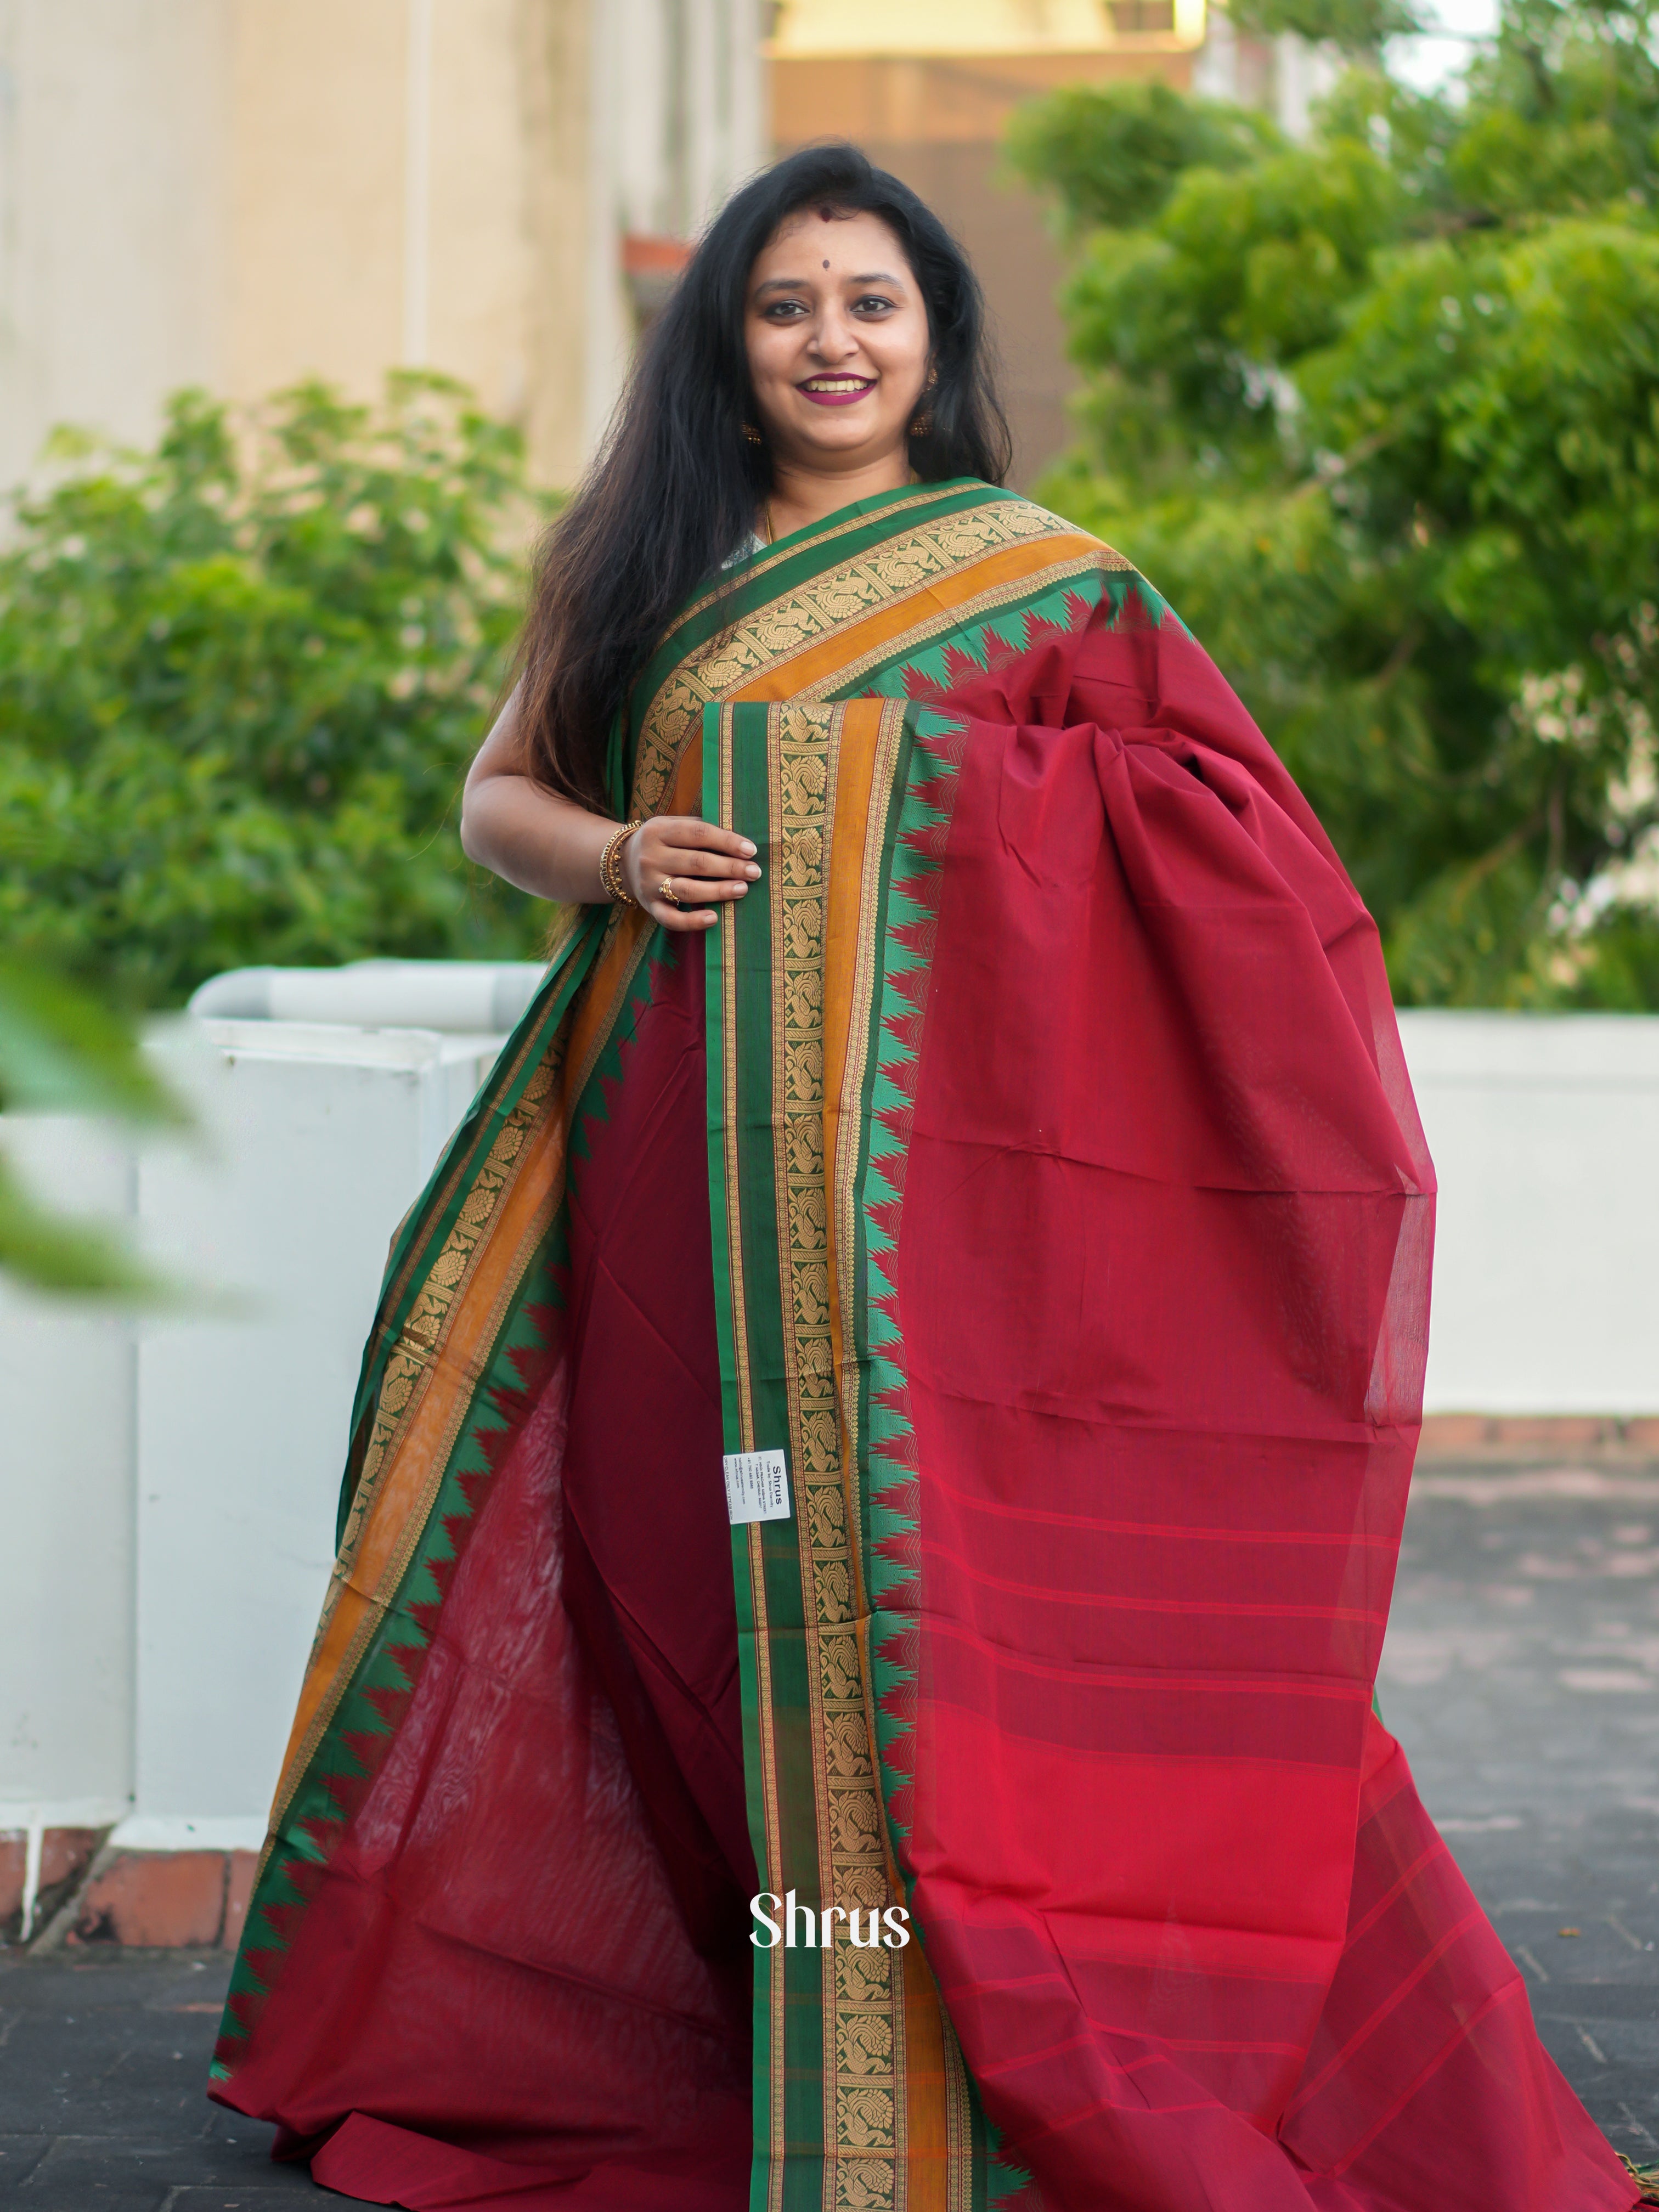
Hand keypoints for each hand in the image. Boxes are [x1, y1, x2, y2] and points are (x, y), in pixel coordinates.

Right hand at [620, 815, 760, 931]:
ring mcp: (649, 884)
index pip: (698, 834)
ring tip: (742, 889)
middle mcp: (651, 857)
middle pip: (697, 863)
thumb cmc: (662, 842)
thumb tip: (739, 842)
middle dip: (729, 867)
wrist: (622, 863)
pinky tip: (714, 918)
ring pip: (687, 890)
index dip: (727, 842)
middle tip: (754, 872)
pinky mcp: (650, 907)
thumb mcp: (672, 825)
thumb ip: (699, 829)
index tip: (751, 850)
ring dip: (718, 891)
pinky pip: (671, 919)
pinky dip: (692, 921)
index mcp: (659, 831)